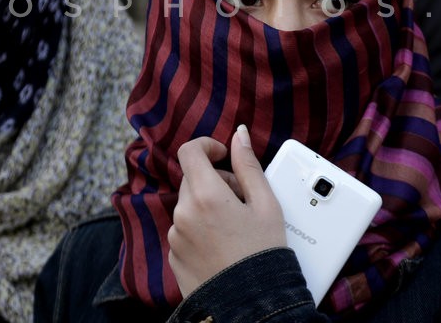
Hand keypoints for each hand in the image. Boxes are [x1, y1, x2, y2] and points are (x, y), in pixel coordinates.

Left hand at [168, 126, 285, 297]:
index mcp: (205, 196)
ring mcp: (176, 237)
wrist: (251, 305)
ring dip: (209, 205)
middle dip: (216, 180)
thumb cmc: (262, 255)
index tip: (224, 156)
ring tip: (237, 227)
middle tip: (243, 199)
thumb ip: (249, 165)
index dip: (207, 146)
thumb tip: (239, 135)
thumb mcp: (266, 204)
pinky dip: (202, 228)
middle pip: (193, 179)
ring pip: (190, 205)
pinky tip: (225, 245)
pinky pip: (185, 229)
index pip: (190, 151)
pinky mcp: (174, 256)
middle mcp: (183, 214)